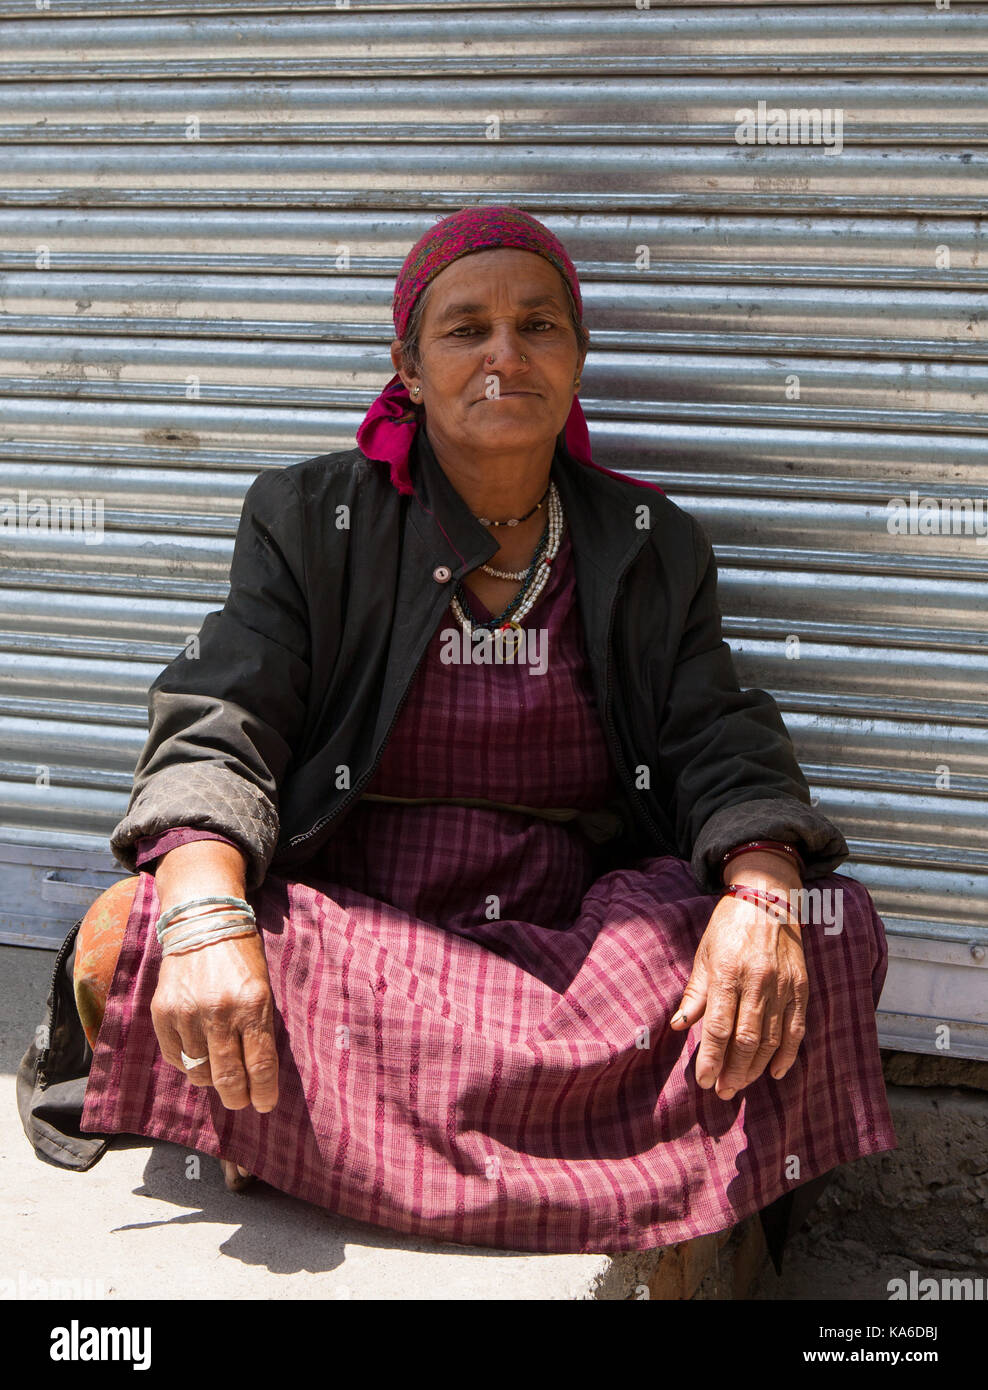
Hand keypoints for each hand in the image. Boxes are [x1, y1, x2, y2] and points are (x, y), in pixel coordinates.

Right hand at [151, 930, 278, 1113]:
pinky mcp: (163, 1012)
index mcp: (253, 1004)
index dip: (263, 1093)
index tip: (264, 1105)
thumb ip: (259, 1027)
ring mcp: (187, 1014)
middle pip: (228, 1077)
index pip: (260, 1065)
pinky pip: (176, 1057)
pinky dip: (188, 1064)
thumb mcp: (262, 987)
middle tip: (242, 1101)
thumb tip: (257, 1073)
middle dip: (238, 1097)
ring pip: (199, 1072)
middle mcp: (219, 1012)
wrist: (203, 921)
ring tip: (219, 1074)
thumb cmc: (241, 956)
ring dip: (212, 1080)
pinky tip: (198, 1055)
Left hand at [669, 882, 807, 1099]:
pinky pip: (796, 1029)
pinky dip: (787, 1054)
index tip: (704, 1080)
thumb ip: (695, 993)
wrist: (767, 897)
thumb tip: (679, 1026)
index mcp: (728, 972)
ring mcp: (783, 986)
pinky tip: (776, 1072)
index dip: (710, 1058)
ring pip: (772, 1040)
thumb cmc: (729, 926)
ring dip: (756, 1068)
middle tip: (722, 1091)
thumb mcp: (704, 953)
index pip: (718, 1027)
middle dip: (733, 1071)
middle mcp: (758, 982)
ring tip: (740, 1085)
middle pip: (746, 1039)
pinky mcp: (801, 987)